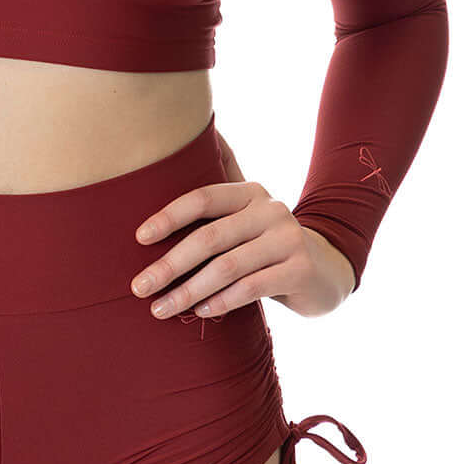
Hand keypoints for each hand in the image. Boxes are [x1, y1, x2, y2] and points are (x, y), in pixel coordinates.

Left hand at [128, 130, 354, 319]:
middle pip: (209, 237)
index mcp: (249, 192)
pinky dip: (221, 301)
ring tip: (160, 308)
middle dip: (169, 264)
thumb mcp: (247, 216)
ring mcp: (287, 239)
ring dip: (188, 291)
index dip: (168, 216)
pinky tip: (201, 312)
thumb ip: (217, 198)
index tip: (139, 238)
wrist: (324, 270)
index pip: (202, 198)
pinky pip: (251, 288)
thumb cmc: (267, 243)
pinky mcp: (299, 270)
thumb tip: (188, 150)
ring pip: (227, 267)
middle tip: (139, 287)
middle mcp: (270, 210)